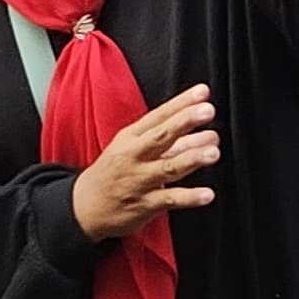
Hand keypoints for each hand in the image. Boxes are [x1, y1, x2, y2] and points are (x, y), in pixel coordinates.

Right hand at [70, 85, 218, 240]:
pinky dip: (189, 197)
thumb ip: (172, 143)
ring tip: (213, 151)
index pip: (158, 116)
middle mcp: (134, 156)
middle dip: (185, 122)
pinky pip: (169, 199)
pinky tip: (207, 194)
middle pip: (161, 136)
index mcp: (131, 137)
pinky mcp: (144, 204)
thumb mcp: (133, 150)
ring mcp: (139, 180)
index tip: (202, 92)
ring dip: (192, 158)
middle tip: (208, 110)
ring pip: (168, 167)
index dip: (180, 103)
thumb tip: (205, 134)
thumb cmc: (115, 172)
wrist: (86, 206)